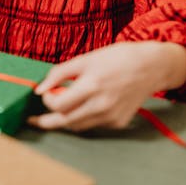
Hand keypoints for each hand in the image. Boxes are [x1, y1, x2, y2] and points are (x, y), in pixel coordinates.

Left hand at [28, 41, 185, 130]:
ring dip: (65, 120)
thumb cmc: (116, 58)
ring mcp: (112, 117)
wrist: (151, 67)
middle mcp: (102, 105)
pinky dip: (85, 117)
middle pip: (65, 122)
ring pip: (78, 126)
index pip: (58, 105)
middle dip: (47, 122)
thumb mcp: (85, 59)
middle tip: (34, 120)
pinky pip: (94, 124)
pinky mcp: (119, 122)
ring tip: (57, 111)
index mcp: (91, 86)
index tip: (45, 94)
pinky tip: (87, 105)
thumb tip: (39, 90)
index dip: (47, 101)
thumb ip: (59, 74)